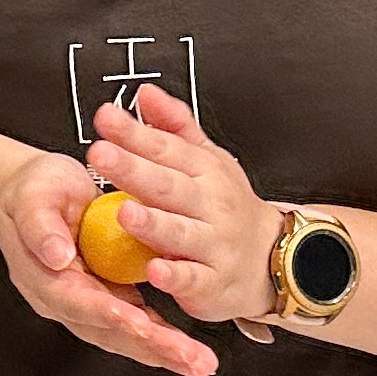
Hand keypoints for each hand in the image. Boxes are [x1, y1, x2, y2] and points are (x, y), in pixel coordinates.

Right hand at [0, 148, 217, 375]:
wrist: (35, 194)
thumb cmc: (35, 191)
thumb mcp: (32, 197)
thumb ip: (40, 226)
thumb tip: (57, 257)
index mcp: (42, 279)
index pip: (76, 302)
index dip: (108, 314)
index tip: (141, 323)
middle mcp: (63, 301)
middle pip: (107, 331)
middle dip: (151, 348)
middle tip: (192, 360)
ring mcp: (86, 304)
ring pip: (125, 337)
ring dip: (163, 352)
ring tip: (200, 364)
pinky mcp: (107, 299)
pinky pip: (137, 324)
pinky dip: (163, 338)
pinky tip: (190, 350)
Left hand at [88, 82, 279, 327]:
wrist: (276, 259)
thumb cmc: (225, 206)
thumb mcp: (207, 160)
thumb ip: (173, 127)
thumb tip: (144, 93)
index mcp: (204, 171)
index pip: (166, 148)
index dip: (134, 133)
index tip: (104, 117)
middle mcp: (210, 204)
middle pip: (168, 185)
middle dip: (134, 169)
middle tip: (100, 154)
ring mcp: (213, 244)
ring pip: (181, 232)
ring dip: (153, 223)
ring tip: (124, 212)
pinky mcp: (212, 282)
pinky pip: (193, 279)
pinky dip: (175, 276)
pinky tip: (154, 270)